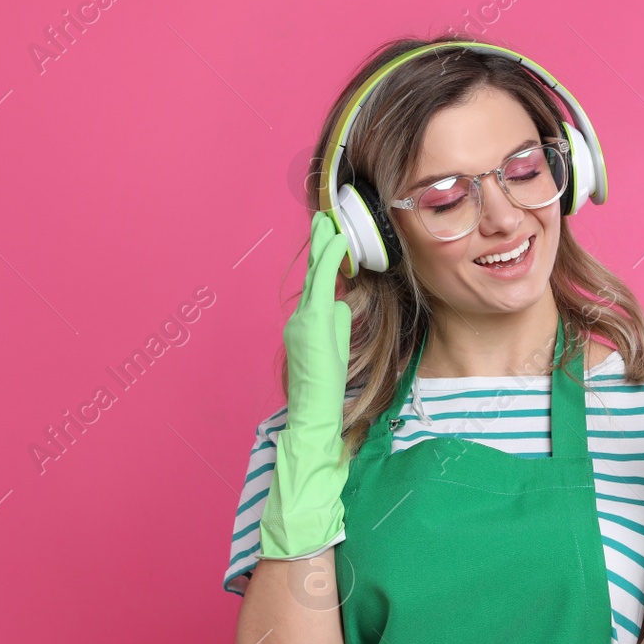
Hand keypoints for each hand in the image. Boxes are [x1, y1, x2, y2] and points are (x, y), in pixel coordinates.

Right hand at [260, 213, 353, 559]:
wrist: (314, 427)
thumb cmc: (328, 403)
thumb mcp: (335, 358)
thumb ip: (336, 331)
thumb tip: (343, 306)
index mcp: (308, 332)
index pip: (318, 289)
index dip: (324, 262)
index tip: (332, 237)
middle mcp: (301, 323)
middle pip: (313, 277)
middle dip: (319, 247)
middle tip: (327, 216)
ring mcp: (302, 324)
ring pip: (316, 278)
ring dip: (323, 248)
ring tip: (330, 220)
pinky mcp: (310, 327)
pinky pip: (321, 286)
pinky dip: (327, 261)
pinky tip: (336, 240)